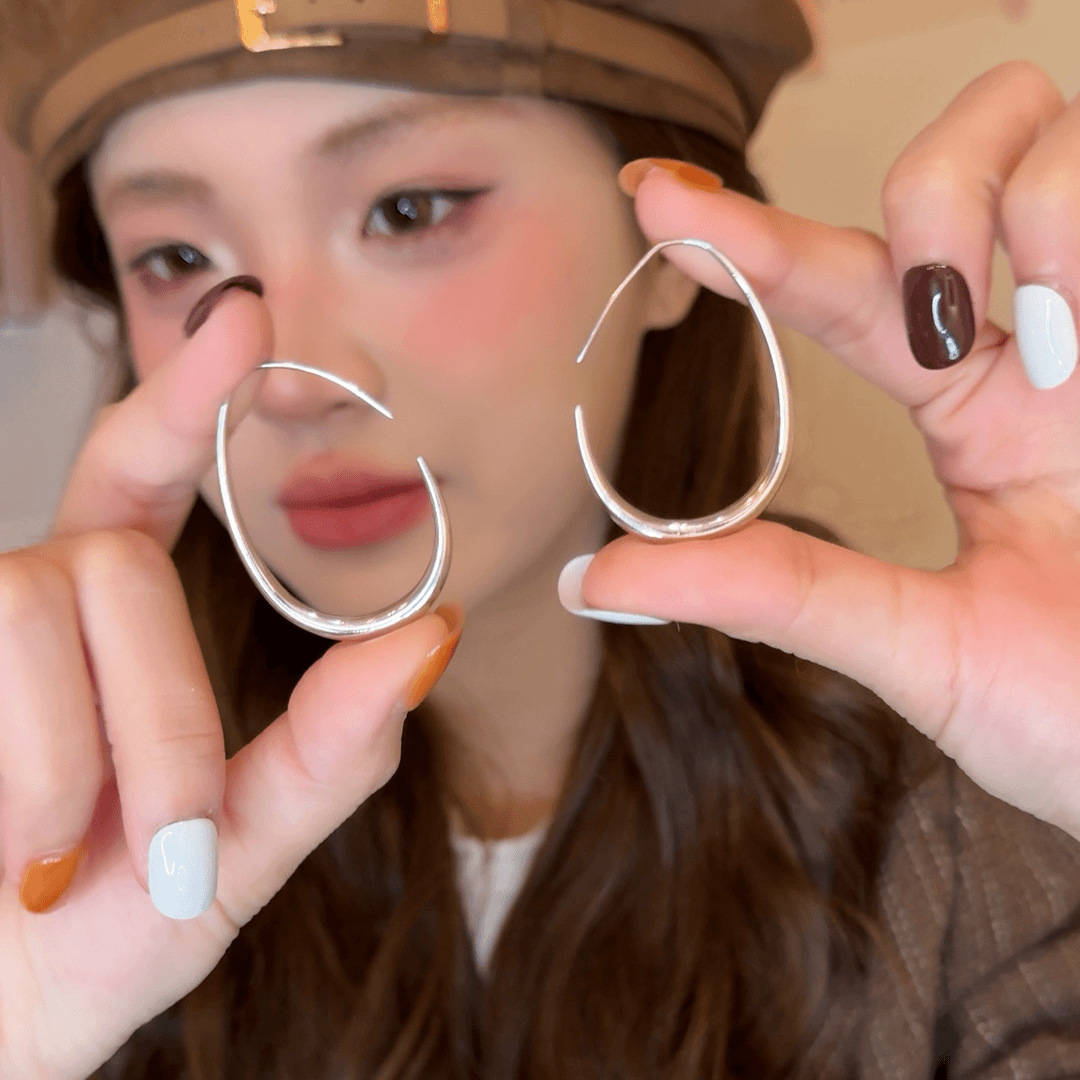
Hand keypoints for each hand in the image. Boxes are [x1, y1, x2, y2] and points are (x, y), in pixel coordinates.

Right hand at [0, 280, 456, 1079]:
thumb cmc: (104, 936)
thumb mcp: (237, 846)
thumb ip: (331, 750)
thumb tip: (436, 633)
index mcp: (117, 620)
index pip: (144, 471)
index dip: (183, 390)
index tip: (244, 312)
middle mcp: (33, 598)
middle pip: (119, 560)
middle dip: (167, 714)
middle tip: (169, 845)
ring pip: (47, 593)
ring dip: (95, 750)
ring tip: (66, 863)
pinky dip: (30, 769)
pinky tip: (18, 851)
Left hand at [565, 61, 1079, 841]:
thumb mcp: (925, 654)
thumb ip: (777, 597)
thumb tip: (594, 583)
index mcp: (976, 415)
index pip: (842, 290)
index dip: (748, 238)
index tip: (655, 200)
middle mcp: (1046, 345)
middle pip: (956, 159)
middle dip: (928, 196)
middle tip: (942, 311)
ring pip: (1050, 139)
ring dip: (1024, 212)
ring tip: (1058, 349)